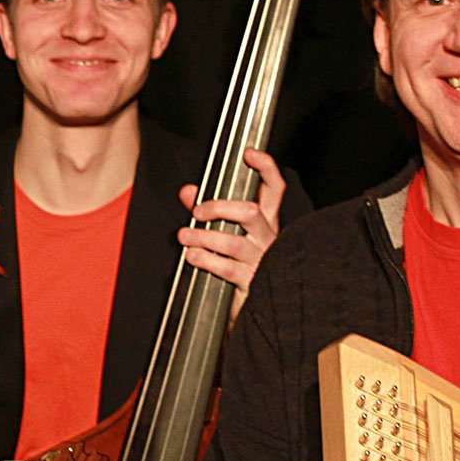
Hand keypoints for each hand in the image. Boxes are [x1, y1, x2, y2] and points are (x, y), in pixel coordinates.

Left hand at [177, 148, 286, 323]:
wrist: (256, 306)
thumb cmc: (239, 262)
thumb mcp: (225, 232)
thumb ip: (206, 209)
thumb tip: (187, 191)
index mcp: (265, 221)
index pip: (274, 189)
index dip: (266, 168)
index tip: (249, 153)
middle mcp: (269, 237)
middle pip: (250, 212)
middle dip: (218, 207)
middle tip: (197, 212)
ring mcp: (263, 260)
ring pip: (234, 242)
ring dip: (204, 236)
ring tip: (185, 236)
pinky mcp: (253, 282)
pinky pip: (227, 268)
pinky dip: (205, 260)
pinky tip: (192, 256)